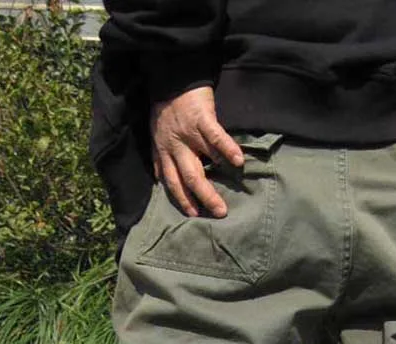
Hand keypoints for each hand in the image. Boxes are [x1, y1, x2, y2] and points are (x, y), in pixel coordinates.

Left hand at [150, 86, 244, 217]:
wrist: (173, 76)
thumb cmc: (167, 106)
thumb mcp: (157, 133)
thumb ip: (161, 155)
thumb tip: (160, 177)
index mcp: (164, 149)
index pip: (170, 180)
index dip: (181, 198)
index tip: (193, 213)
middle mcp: (174, 146)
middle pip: (186, 179)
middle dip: (199, 200)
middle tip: (216, 215)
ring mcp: (188, 134)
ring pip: (199, 168)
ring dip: (210, 190)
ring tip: (224, 206)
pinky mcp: (201, 118)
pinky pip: (215, 137)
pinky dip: (227, 150)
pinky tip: (239, 162)